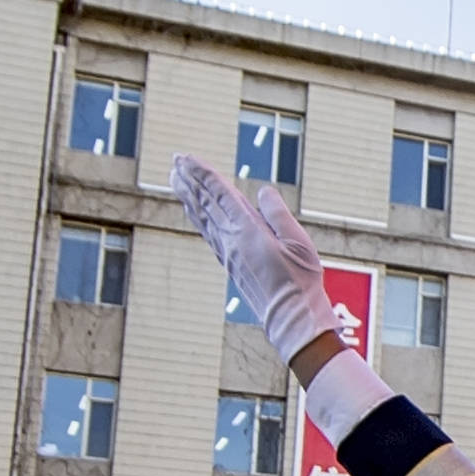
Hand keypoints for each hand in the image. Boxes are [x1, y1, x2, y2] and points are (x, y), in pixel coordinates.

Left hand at [171, 156, 340, 365]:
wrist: (290, 318)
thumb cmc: (300, 280)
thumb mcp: (297, 241)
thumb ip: (277, 214)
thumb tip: (262, 191)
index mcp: (247, 230)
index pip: (220, 194)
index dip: (202, 174)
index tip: (186, 158)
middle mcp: (231, 240)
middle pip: (205, 203)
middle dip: (189, 180)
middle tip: (174, 160)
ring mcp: (228, 253)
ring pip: (202, 218)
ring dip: (188, 196)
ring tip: (175, 178)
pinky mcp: (231, 264)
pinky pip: (208, 233)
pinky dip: (198, 217)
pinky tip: (194, 211)